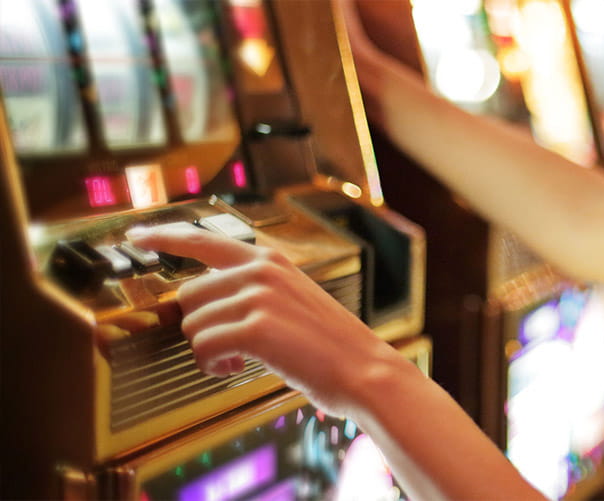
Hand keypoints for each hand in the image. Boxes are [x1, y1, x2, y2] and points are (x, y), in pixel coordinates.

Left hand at [127, 224, 402, 415]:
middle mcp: (261, 270)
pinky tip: (236, 369)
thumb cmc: (330, 344)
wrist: (364, 370)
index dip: (164, 237)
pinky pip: (203, 347)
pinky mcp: (255, 328)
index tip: (138, 236)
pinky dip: (213, 366)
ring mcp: (258, 296)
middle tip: (225, 345)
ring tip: (238, 360)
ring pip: (193, 324)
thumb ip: (253, 290)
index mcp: (270, 260)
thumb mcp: (293, 299)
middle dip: (200, 325)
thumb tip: (206, 300)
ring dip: (208, 350)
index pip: (204, 239)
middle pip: (189, 294)